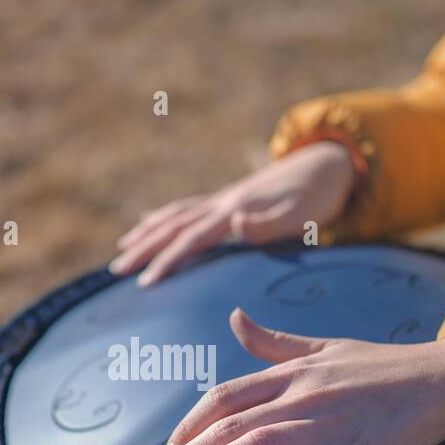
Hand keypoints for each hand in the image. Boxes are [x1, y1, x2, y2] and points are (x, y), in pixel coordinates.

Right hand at [111, 141, 358, 286]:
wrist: (328, 162)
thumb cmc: (319, 195)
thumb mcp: (303, 213)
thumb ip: (269, 223)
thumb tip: (236, 224)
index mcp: (235, 210)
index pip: (192, 238)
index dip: (167, 260)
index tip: (145, 282)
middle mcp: (223, 202)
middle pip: (173, 226)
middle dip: (143, 248)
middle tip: (116, 271)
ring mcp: (223, 199)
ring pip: (174, 216)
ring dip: (147, 233)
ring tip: (122, 249)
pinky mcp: (229, 199)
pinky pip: (186, 209)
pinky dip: (164, 217)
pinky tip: (150, 221)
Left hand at [140, 309, 444, 444]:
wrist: (443, 377)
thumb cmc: (381, 367)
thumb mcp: (323, 347)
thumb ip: (273, 342)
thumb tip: (233, 318)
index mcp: (291, 374)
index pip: (224, 398)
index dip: (188, 425)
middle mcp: (302, 396)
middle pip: (230, 426)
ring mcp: (329, 425)